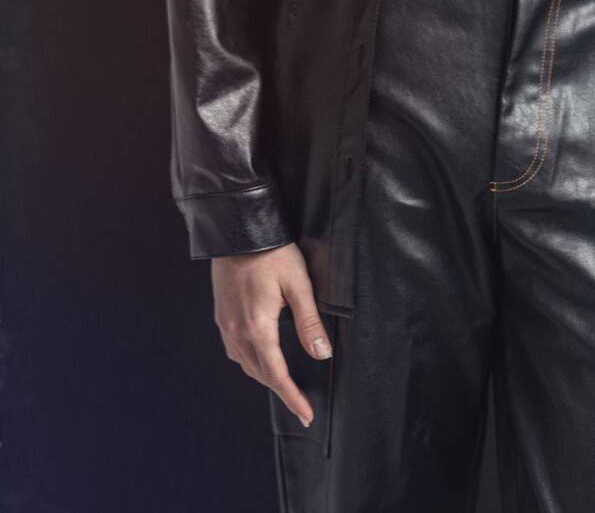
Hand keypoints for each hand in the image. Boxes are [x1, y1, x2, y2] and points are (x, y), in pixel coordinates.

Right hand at [211, 242, 332, 427]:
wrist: (238, 230)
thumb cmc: (272, 253)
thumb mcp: (298, 284)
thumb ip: (309, 322)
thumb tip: (322, 354)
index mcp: (258, 327)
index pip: (277, 374)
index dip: (292, 397)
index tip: (306, 415)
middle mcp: (237, 331)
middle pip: (259, 373)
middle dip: (280, 389)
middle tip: (300, 402)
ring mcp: (225, 324)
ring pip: (245, 363)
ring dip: (264, 375)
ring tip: (284, 381)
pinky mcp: (221, 314)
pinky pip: (235, 349)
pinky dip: (250, 360)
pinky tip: (260, 355)